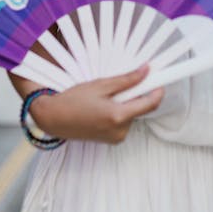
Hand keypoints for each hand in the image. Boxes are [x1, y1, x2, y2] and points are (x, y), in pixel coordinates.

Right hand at [28, 65, 163, 144]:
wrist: (53, 118)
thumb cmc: (73, 100)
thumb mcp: (101, 85)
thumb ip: (126, 80)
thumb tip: (146, 71)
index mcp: (118, 116)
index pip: (150, 104)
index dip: (158, 91)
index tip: (159, 80)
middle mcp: (120, 131)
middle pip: (140, 109)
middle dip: (135, 95)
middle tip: (119, 85)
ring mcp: (116, 138)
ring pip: (131, 115)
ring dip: (125, 104)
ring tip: (105, 98)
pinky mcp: (111, 140)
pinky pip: (123, 122)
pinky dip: (118, 112)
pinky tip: (102, 107)